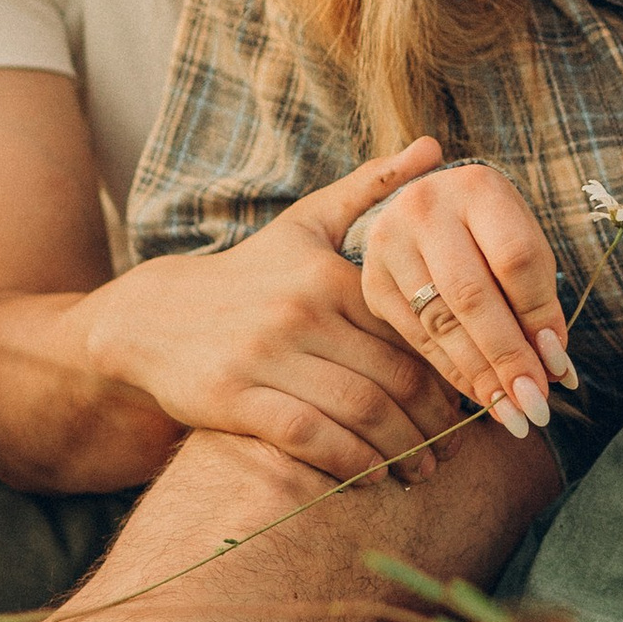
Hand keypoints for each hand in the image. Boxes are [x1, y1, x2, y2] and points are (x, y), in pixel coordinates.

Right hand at [77, 140, 467, 484]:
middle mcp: (300, 312)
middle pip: (395, 377)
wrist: (152, 318)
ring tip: (423, 468)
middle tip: (455, 447)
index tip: (470, 399)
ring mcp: (266, 356)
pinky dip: (350, 462)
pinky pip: (310, 437)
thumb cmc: (251, 274)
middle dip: (435, 422)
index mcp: (327, 274)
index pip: (413, 331)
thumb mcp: (306, 224)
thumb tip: (433, 147)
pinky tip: (371, 474)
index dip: (452, 372)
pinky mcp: (234, 398)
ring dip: (402, 450)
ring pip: (360, 412)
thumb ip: (371, 189)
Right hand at [355, 162, 577, 443]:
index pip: (515, 259)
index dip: (539, 317)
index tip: (559, 367)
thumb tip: (555, 369)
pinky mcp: (369, 280)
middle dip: (507, 357)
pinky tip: (479, 396)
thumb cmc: (491, 232)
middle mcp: (425, 208)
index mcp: (478, 188)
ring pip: (439, 321)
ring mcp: (389, 243)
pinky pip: (415, 337)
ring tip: (513, 412)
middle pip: (472, 294)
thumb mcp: (523, 246)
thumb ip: (538, 299)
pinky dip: (451, 371)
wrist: (427, 209)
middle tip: (536, 405)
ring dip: (479, 374)